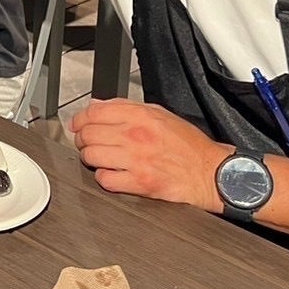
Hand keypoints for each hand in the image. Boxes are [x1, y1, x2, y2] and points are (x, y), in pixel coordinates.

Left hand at [68, 99, 228, 211]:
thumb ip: (126, 107)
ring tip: (99, 159)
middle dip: (83, 140)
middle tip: (88, 144)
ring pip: (91, 156)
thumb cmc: (189, 145)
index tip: (77, 124)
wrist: (211, 173)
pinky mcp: (139, 183)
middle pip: (88, 134)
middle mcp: (135, 135)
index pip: (94, 112)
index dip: (80, 118)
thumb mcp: (160, 114)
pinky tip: (111, 174)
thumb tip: (98, 105)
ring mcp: (136, 160)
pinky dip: (104, 178)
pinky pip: (105, 180)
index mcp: (140, 116)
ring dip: (90, 159)